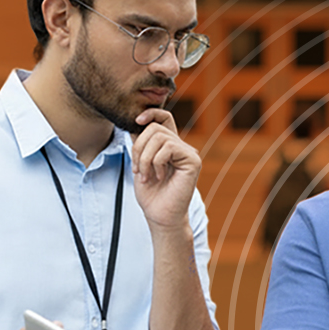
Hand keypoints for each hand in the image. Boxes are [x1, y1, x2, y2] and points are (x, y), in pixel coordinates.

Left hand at [130, 109, 200, 229]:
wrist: (160, 216)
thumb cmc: (151, 194)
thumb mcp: (139, 164)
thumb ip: (140, 144)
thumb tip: (135, 124)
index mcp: (169, 146)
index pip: (164, 117)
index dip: (150, 113)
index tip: (136, 121)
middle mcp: (181, 147)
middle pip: (155, 127)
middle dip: (138, 147)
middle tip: (137, 170)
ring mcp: (188, 153)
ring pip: (159, 137)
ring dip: (144, 158)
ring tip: (145, 175)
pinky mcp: (193, 161)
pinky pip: (168, 148)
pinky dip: (156, 162)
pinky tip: (158, 177)